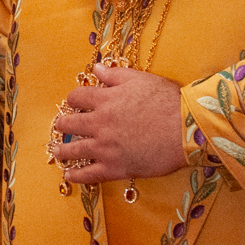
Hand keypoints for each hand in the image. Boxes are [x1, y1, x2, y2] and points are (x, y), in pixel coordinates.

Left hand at [48, 65, 187, 183]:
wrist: (187, 129)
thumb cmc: (168, 101)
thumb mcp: (141, 80)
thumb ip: (115, 75)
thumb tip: (97, 68)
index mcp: (105, 100)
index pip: (76, 98)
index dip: (73, 99)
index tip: (75, 103)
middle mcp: (100, 123)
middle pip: (68, 125)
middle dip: (62, 125)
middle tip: (62, 127)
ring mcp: (105, 147)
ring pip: (73, 150)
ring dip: (62, 151)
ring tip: (57, 151)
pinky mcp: (115, 168)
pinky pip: (88, 174)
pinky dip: (76, 176)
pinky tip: (69, 175)